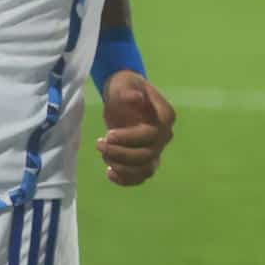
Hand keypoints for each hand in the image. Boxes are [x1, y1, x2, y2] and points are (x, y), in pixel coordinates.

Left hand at [96, 70, 177, 185]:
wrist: (124, 96)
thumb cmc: (125, 87)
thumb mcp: (124, 84)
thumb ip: (129, 92)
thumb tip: (136, 99)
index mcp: (165, 116)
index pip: (153, 133)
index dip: (131, 138)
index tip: (109, 132)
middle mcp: (165, 135)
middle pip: (148, 153)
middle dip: (121, 153)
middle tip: (99, 143)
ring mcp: (157, 149)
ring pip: (146, 168)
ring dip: (122, 167)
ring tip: (103, 155)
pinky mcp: (147, 159)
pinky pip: (141, 176)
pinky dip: (126, 180)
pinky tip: (108, 172)